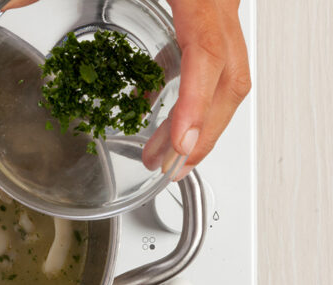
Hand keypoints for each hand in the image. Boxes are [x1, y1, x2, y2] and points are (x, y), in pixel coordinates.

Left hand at [0, 0, 250, 177]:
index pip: (207, 52)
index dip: (195, 105)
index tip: (180, 146)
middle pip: (230, 76)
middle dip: (201, 130)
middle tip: (168, 168)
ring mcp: (217, 3)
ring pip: (228, 71)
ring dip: (196, 119)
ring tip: (161, 155)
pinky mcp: (206, 7)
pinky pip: (209, 55)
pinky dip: (188, 90)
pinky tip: (155, 109)